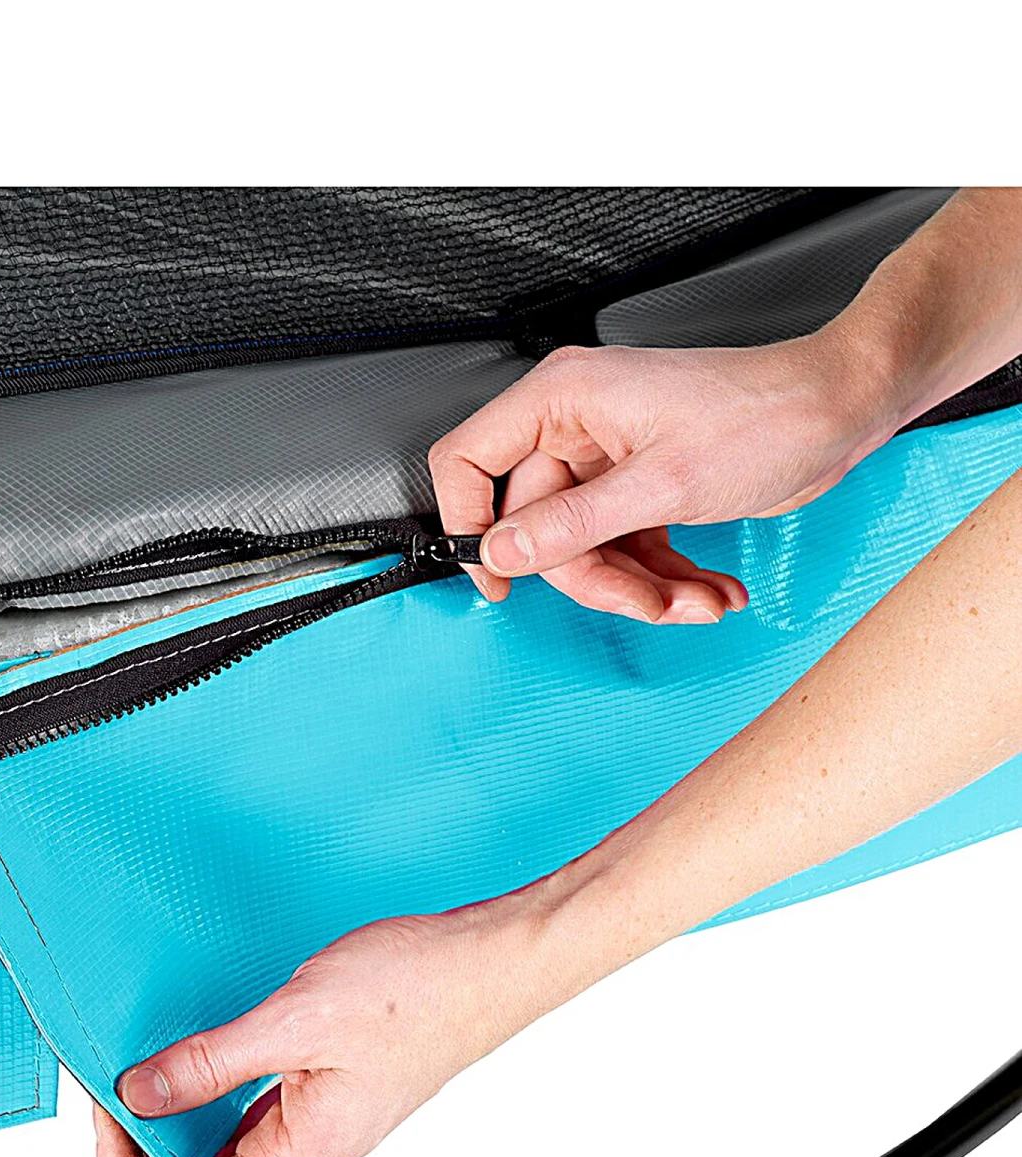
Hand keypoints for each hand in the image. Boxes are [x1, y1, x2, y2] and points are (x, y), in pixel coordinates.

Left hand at [94, 897, 568, 1156]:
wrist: (487, 964)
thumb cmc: (415, 991)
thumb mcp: (295, 1020)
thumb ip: (211, 1064)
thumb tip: (135, 1098)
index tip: (109, 1107)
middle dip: (135, 1146)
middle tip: (114, 1074)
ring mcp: (309, 1128)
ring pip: (212, 1154)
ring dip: (166, 1116)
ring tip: (143, 1057)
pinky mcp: (316, 1094)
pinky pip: (240, 1116)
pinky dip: (200, 1089)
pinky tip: (189, 1046)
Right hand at [427, 334, 901, 621]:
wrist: (842, 412)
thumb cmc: (768, 416)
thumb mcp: (661, 486)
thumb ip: (571, 526)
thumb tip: (504, 553)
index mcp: (563, 399)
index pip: (469, 461)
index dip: (470, 524)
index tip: (498, 579)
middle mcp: (576, 425)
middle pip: (538, 526)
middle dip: (596, 578)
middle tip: (643, 601)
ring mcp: (608, 458)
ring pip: (583, 548)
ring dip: (639, 589)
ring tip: (694, 601)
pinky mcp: (640, 485)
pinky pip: (623, 547)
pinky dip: (662, 578)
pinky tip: (707, 589)